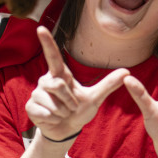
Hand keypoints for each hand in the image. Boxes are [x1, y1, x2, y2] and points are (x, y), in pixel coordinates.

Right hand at [25, 26, 127, 142]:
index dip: (47, 42)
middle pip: (58, 86)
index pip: (54, 56)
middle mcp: (46, 80)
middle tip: (71, 107)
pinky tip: (52, 119)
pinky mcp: (30, 107)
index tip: (41, 28)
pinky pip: (45, 113)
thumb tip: (127, 71)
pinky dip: (53, 119)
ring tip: (62, 113)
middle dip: (69, 101)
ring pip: (52, 102)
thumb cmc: (78, 111)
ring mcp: (37, 93)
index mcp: (61, 74)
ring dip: (61, 112)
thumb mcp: (95, 98)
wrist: (66, 130)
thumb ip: (109, 84)